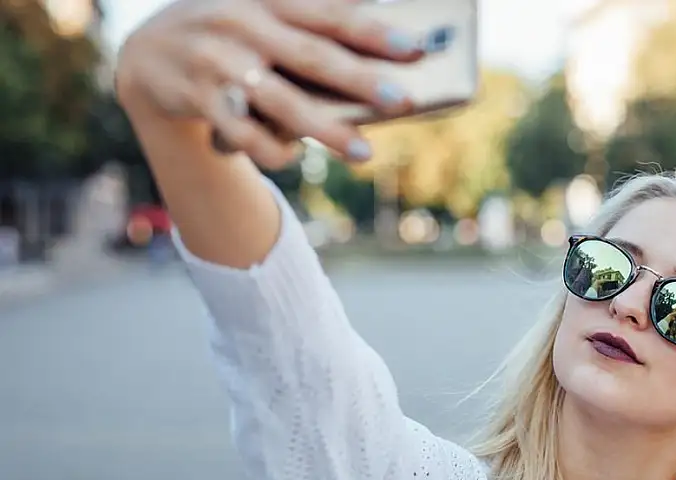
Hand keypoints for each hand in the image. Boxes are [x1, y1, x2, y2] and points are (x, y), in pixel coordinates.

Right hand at [114, 0, 424, 168]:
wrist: (148, 50)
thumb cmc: (234, 33)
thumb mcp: (264, 13)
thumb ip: (311, 29)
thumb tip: (375, 60)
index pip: (330, 14)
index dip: (373, 31)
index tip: (415, 49)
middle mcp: (242, 25)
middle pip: (311, 57)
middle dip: (359, 81)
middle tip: (403, 102)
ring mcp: (218, 62)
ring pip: (281, 103)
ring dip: (326, 130)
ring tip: (364, 152)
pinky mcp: (198, 99)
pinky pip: (244, 134)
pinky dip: (272, 149)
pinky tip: (292, 156)